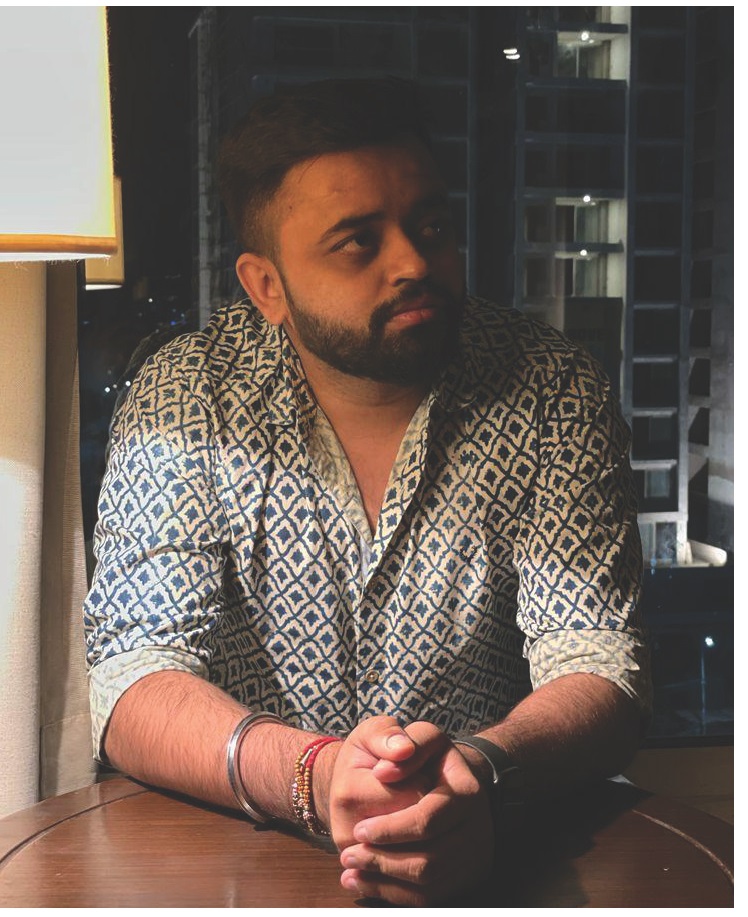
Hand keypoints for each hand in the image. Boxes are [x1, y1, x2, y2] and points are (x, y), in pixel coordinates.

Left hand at [338, 722, 494, 905]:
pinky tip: (365, 882)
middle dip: (383, 860)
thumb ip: (394, 738)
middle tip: (347, 855)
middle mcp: (479, 827)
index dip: (389, 828)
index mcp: (467, 790)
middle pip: (429, 860)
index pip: (427, 819)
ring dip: (385, 881)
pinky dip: (395, 894)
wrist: (447, 777)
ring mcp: (476, 856)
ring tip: (350, 870)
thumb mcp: (410, 732)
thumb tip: (385, 769)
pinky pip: (430, 897)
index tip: (358, 829)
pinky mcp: (467, 876)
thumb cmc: (422, 754)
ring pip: (428, 883)